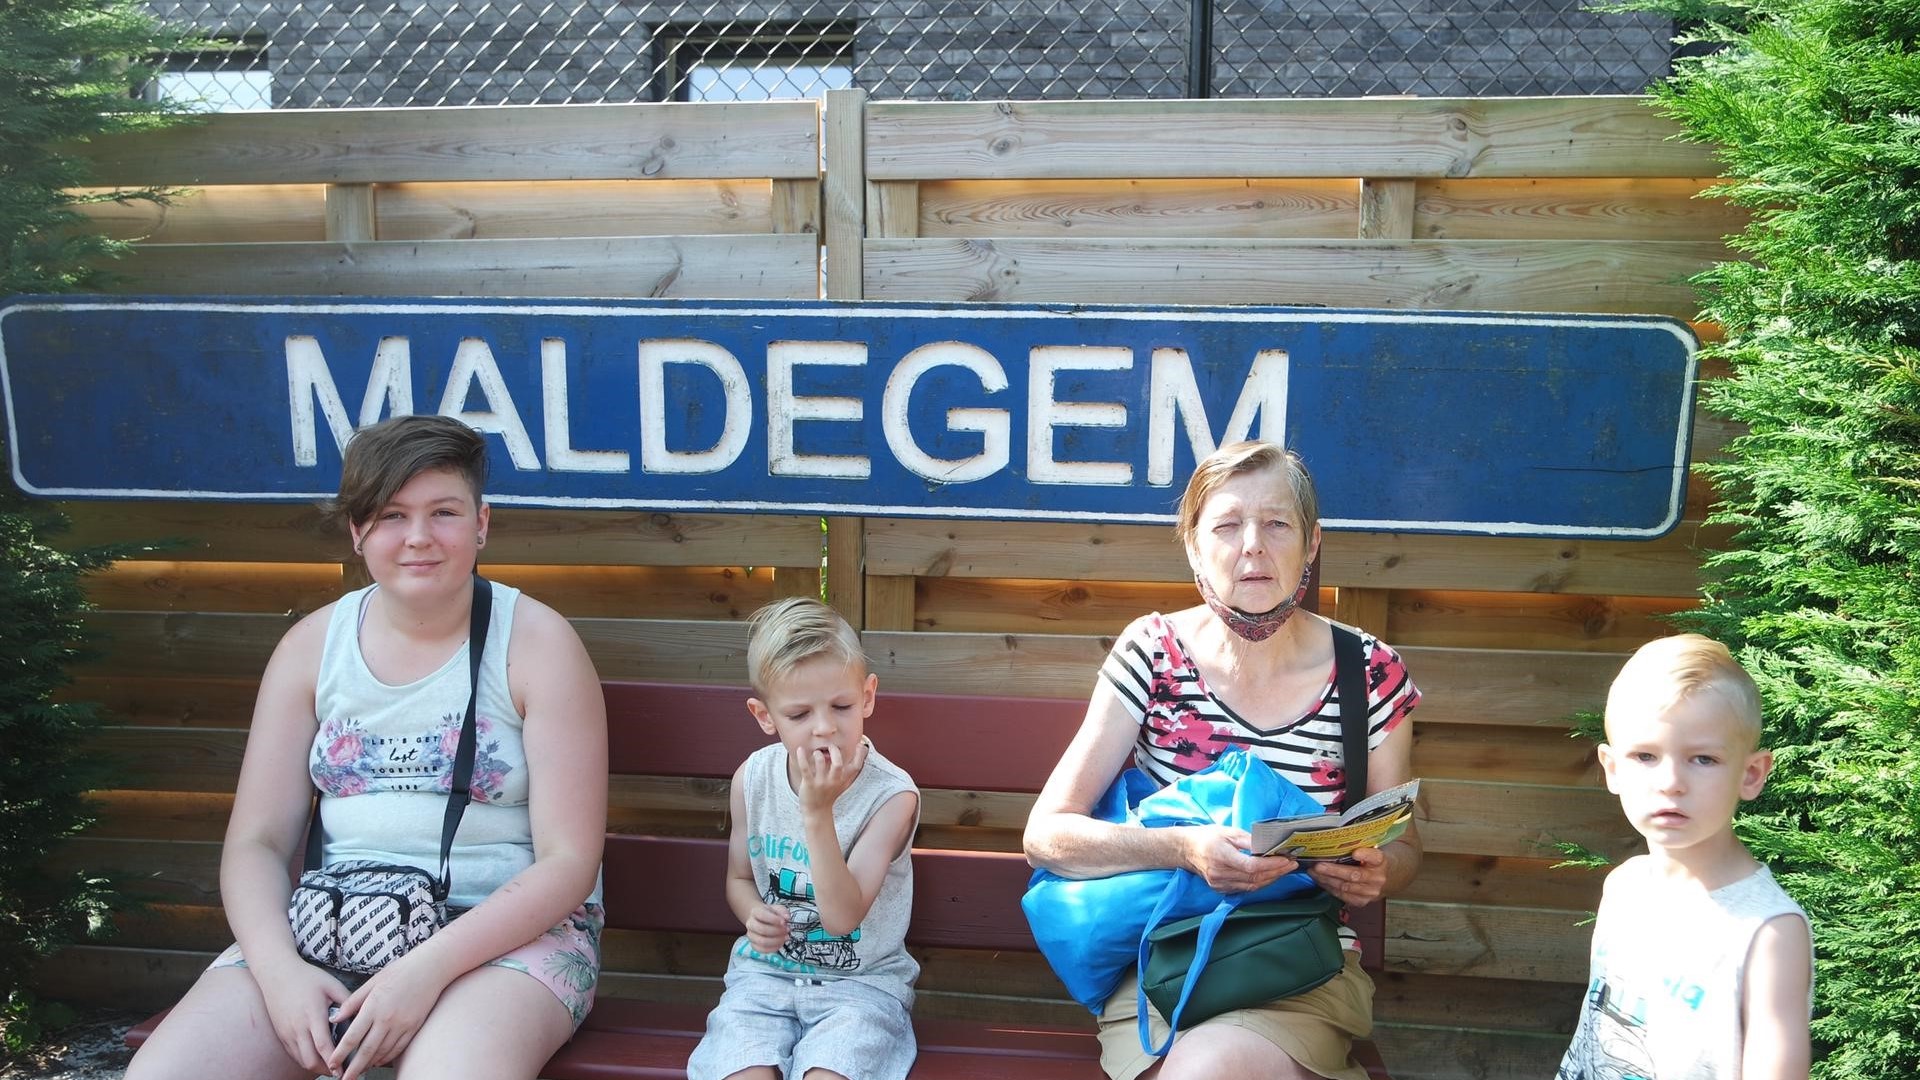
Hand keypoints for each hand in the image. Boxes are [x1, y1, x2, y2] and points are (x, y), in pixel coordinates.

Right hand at [248, 954, 350, 1073]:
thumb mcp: (331, 985)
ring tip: (333, 1066)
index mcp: (312, 1015)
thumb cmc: (307, 977)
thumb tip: (362, 1016)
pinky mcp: (281, 1035)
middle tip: (343, 1071)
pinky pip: (294, 1054)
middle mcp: (297, 1028)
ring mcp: (287, 1033)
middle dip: (327, 1069)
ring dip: (317, 1066)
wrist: (276, 973)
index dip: (335, 1061)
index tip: (346, 1069)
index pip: (323, 1045)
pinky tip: (319, 1057)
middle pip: (311, 1060)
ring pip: (301, 1060)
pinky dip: (307, 1059)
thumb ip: (347, 1002)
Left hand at [325, 950, 453, 1079]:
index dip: (340, 1053)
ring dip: (369, 1064)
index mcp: (373, 1007)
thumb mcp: (372, 982)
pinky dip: (387, 1057)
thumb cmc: (400, 971)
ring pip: (382, 1052)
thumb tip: (334, 1018)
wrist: (431, 968)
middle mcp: (387, 1019)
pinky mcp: (414, 1027)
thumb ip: (352, 1002)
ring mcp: (402, 1025)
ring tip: (359, 1071)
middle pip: (367, 1050)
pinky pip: (398, 1048)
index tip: (332, 1063)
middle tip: (344, 1079)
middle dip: (353, 1068)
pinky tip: (378, 1061)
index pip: (352, 1036)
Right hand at [744, 903, 790, 954]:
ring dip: (776, 941)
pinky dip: (773, 948)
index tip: (784, 922)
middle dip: (777, 931)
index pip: (762, 915)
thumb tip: (786, 918)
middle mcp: (750, 924)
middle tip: (787, 930)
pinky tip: (780, 943)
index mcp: (755, 912)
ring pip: (762, 941)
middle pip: (762, 929)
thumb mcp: (778, 909)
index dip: (774, 919)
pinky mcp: (753, 945)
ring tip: (785, 937)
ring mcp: (751, 935)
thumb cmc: (771, 914)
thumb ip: (783, 912)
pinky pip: (762, 949)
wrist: (763, 920)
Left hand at [791, 740, 865, 815]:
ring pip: (821, 762)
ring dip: (818, 754)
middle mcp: (834, 781)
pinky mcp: (809, 784)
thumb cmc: (829, 794)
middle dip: (834, 751)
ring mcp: (821, 783)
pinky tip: (800, 749)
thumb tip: (853, 753)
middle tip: (830, 746)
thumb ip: (846, 771)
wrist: (817, 812)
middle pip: (838, 763)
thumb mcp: (842, 784)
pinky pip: (805, 768)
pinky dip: (802, 757)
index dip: (860, 754)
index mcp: (843, 780)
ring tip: (817, 753)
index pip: (856, 767)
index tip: (859, 744)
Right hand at [1182, 825, 1299, 892]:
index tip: (1286, 859)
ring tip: (1284, 870)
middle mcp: (1220, 873)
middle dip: (1277, 872)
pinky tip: (1269, 876)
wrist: (1185, 850)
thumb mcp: (1227, 831)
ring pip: (1252, 886)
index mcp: (1221, 856)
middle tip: (1291, 864)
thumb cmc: (1207, 837)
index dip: (1272, 865)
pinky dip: (1259, 883)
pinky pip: (1245, 888)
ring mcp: (1220, 884)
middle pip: (1255, 878)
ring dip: (1271, 879)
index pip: (1252, 866)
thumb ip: (1249, 839)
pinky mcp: (1221, 889)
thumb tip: (1269, 845)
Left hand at [1307, 846, 1388, 904]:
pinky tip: (1320, 880)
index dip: (1365, 855)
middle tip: (1318, 866)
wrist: (1385, 880)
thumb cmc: (1370, 861)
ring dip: (1326, 880)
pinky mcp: (1361, 902)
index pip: (1375, 857)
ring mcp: (1370, 892)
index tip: (1354, 853)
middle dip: (1333, 871)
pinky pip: (1342, 896)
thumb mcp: (1369, 850)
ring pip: (1345, 887)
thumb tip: (1332, 839)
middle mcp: (1377, 878)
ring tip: (1313, 872)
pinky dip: (1328, 887)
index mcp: (1380, 861)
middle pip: (1354, 875)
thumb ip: (1357, 845)